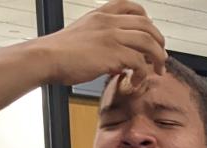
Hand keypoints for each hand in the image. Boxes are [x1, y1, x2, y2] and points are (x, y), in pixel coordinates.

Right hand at [39, 0, 167, 87]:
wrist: (46, 57)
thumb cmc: (59, 53)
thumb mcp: (82, 36)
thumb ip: (102, 43)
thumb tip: (118, 63)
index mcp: (101, 14)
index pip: (132, 7)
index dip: (147, 20)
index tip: (150, 34)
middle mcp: (109, 21)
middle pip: (147, 25)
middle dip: (158, 42)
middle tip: (160, 57)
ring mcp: (112, 36)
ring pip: (148, 42)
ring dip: (157, 58)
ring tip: (157, 70)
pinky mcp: (113, 54)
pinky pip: (140, 62)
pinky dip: (143, 73)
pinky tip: (136, 81)